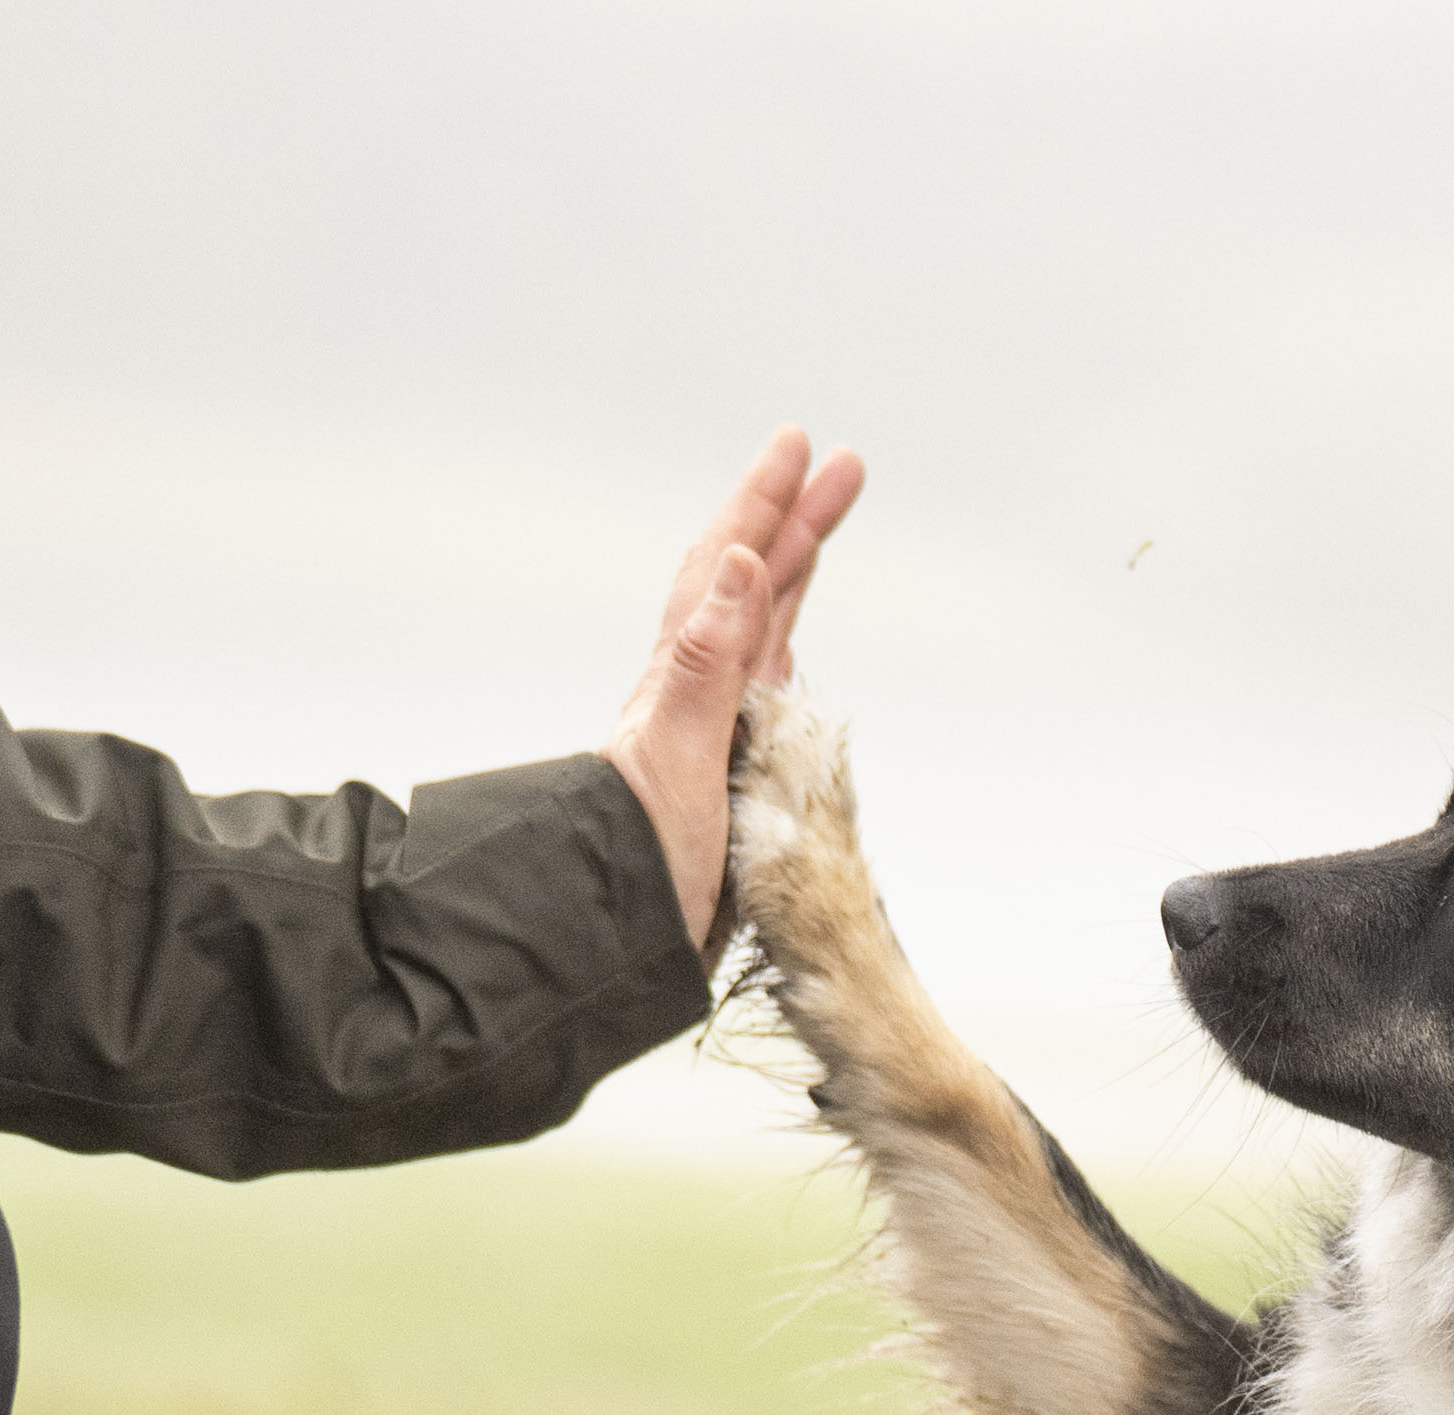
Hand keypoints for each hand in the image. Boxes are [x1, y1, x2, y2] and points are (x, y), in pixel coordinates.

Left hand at [606, 428, 864, 947]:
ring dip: (790, 566)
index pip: (728, 568)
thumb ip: (707, 660)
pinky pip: (762, 674)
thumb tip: (740, 564)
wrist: (615, 928)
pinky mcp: (729, 760)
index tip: (799, 447)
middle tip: (838, 464)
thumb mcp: (681, 754)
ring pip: (759, 620)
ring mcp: (714, 721)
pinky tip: (787, 629)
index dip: (762, 505)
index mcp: (686, 675)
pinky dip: (780, 634)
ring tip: (821, 521)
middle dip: (791, 519)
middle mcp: (699, 686)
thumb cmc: (640, 855)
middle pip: (750, 580)